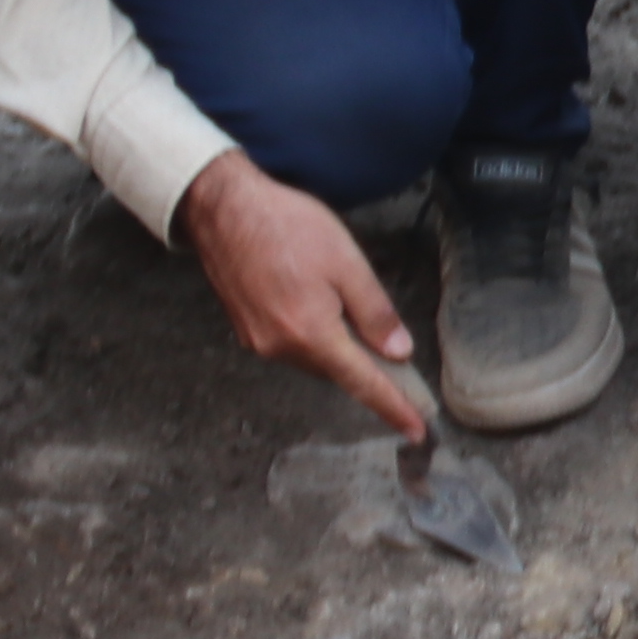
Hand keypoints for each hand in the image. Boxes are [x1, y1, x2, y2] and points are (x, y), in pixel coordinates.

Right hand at [174, 152, 430, 437]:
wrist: (221, 208)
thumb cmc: (286, 226)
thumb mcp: (347, 263)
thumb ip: (375, 313)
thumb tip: (398, 352)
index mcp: (311, 334)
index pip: (363, 382)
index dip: (393, 406)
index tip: (416, 430)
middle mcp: (281, 347)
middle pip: (337, 371)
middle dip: (365, 365)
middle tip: (394, 352)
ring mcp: (258, 341)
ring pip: (314, 358)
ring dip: (336, 346)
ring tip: (343, 304)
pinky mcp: (245, 329)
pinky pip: (291, 344)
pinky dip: (312, 334)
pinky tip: (314, 301)